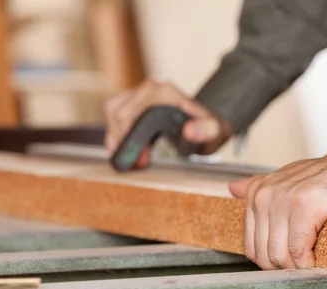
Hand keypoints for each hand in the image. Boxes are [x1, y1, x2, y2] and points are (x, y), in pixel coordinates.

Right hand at [104, 79, 233, 167]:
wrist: (208, 124)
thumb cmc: (209, 130)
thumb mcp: (213, 134)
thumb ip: (206, 131)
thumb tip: (188, 130)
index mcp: (165, 93)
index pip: (131, 113)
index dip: (129, 138)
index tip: (139, 158)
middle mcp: (151, 87)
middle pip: (118, 112)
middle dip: (123, 140)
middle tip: (138, 162)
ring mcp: (141, 90)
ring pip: (113, 111)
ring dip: (117, 135)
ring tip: (133, 155)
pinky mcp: (135, 97)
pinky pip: (114, 111)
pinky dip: (116, 131)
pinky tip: (128, 146)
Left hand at [228, 142, 326, 269]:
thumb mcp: (288, 180)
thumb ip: (259, 186)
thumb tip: (232, 188)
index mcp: (257, 192)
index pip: (251, 246)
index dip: (271, 261)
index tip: (291, 261)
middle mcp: (265, 195)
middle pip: (264, 254)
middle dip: (284, 267)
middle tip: (304, 264)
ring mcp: (285, 198)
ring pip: (279, 254)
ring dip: (297, 266)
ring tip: (313, 260)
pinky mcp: (307, 204)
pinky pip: (298, 248)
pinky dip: (309, 260)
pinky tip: (319, 256)